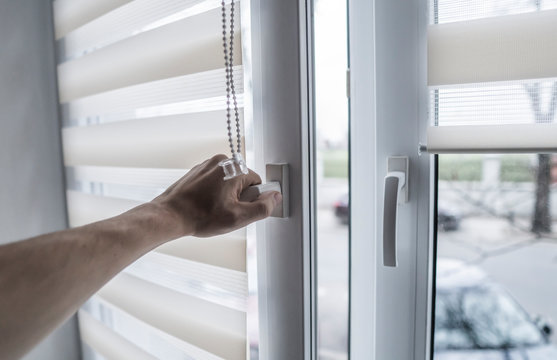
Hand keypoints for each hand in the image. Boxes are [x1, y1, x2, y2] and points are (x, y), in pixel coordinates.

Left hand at [152, 154, 281, 237]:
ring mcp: (207, 164)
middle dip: (238, 197)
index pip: (257, 183)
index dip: (250, 200)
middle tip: (224, 211)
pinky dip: (213, 193)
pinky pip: (215, 182)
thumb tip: (275, 197)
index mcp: (234, 168)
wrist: (170, 215)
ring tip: (212, 209)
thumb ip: (262, 207)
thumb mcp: (238, 218)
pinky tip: (204, 205)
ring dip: (225, 196)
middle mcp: (222, 161)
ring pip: (228, 182)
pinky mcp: (197, 171)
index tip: (237, 209)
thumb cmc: (200, 216)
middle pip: (242, 182)